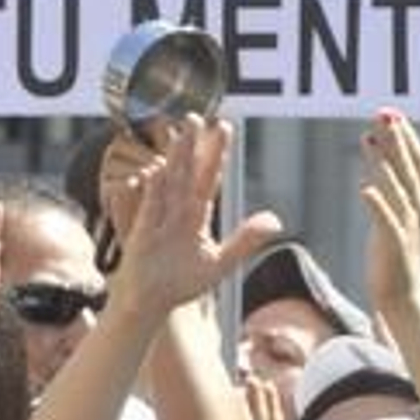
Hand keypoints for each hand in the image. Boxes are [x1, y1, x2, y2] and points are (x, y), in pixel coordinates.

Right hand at [107, 117, 280, 323]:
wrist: (150, 303)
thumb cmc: (181, 283)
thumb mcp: (220, 263)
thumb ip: (246, 241)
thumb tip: (276, 221)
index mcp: (196, 214)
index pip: (208, 177)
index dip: (216, 153)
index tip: (223, 126)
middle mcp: (176, 211)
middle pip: (186, 171)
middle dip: (191, 144)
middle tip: (195, 116)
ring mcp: (159, 220)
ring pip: (168, 182)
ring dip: (174, 158)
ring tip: (179, 132)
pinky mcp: (143, 235)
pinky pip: (149, 209)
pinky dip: (153, 192)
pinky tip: (157, 171)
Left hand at [359, 109, 419, 314]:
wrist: (404, 298)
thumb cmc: (393, 257)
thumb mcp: (391, 218)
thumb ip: (385, 192)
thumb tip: (370, 165)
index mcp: (416, 201)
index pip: (416, 161)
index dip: (405, 136)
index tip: (391, 113)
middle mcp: (415, 210)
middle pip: (408, 167)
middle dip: (396, 139)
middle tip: (383, 114)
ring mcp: (406, 227)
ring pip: (396, 188)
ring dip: (383, 163)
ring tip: (370, 140)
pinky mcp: (393, 245)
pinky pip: (385, 221)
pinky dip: (377, 204)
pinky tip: (364, 189)